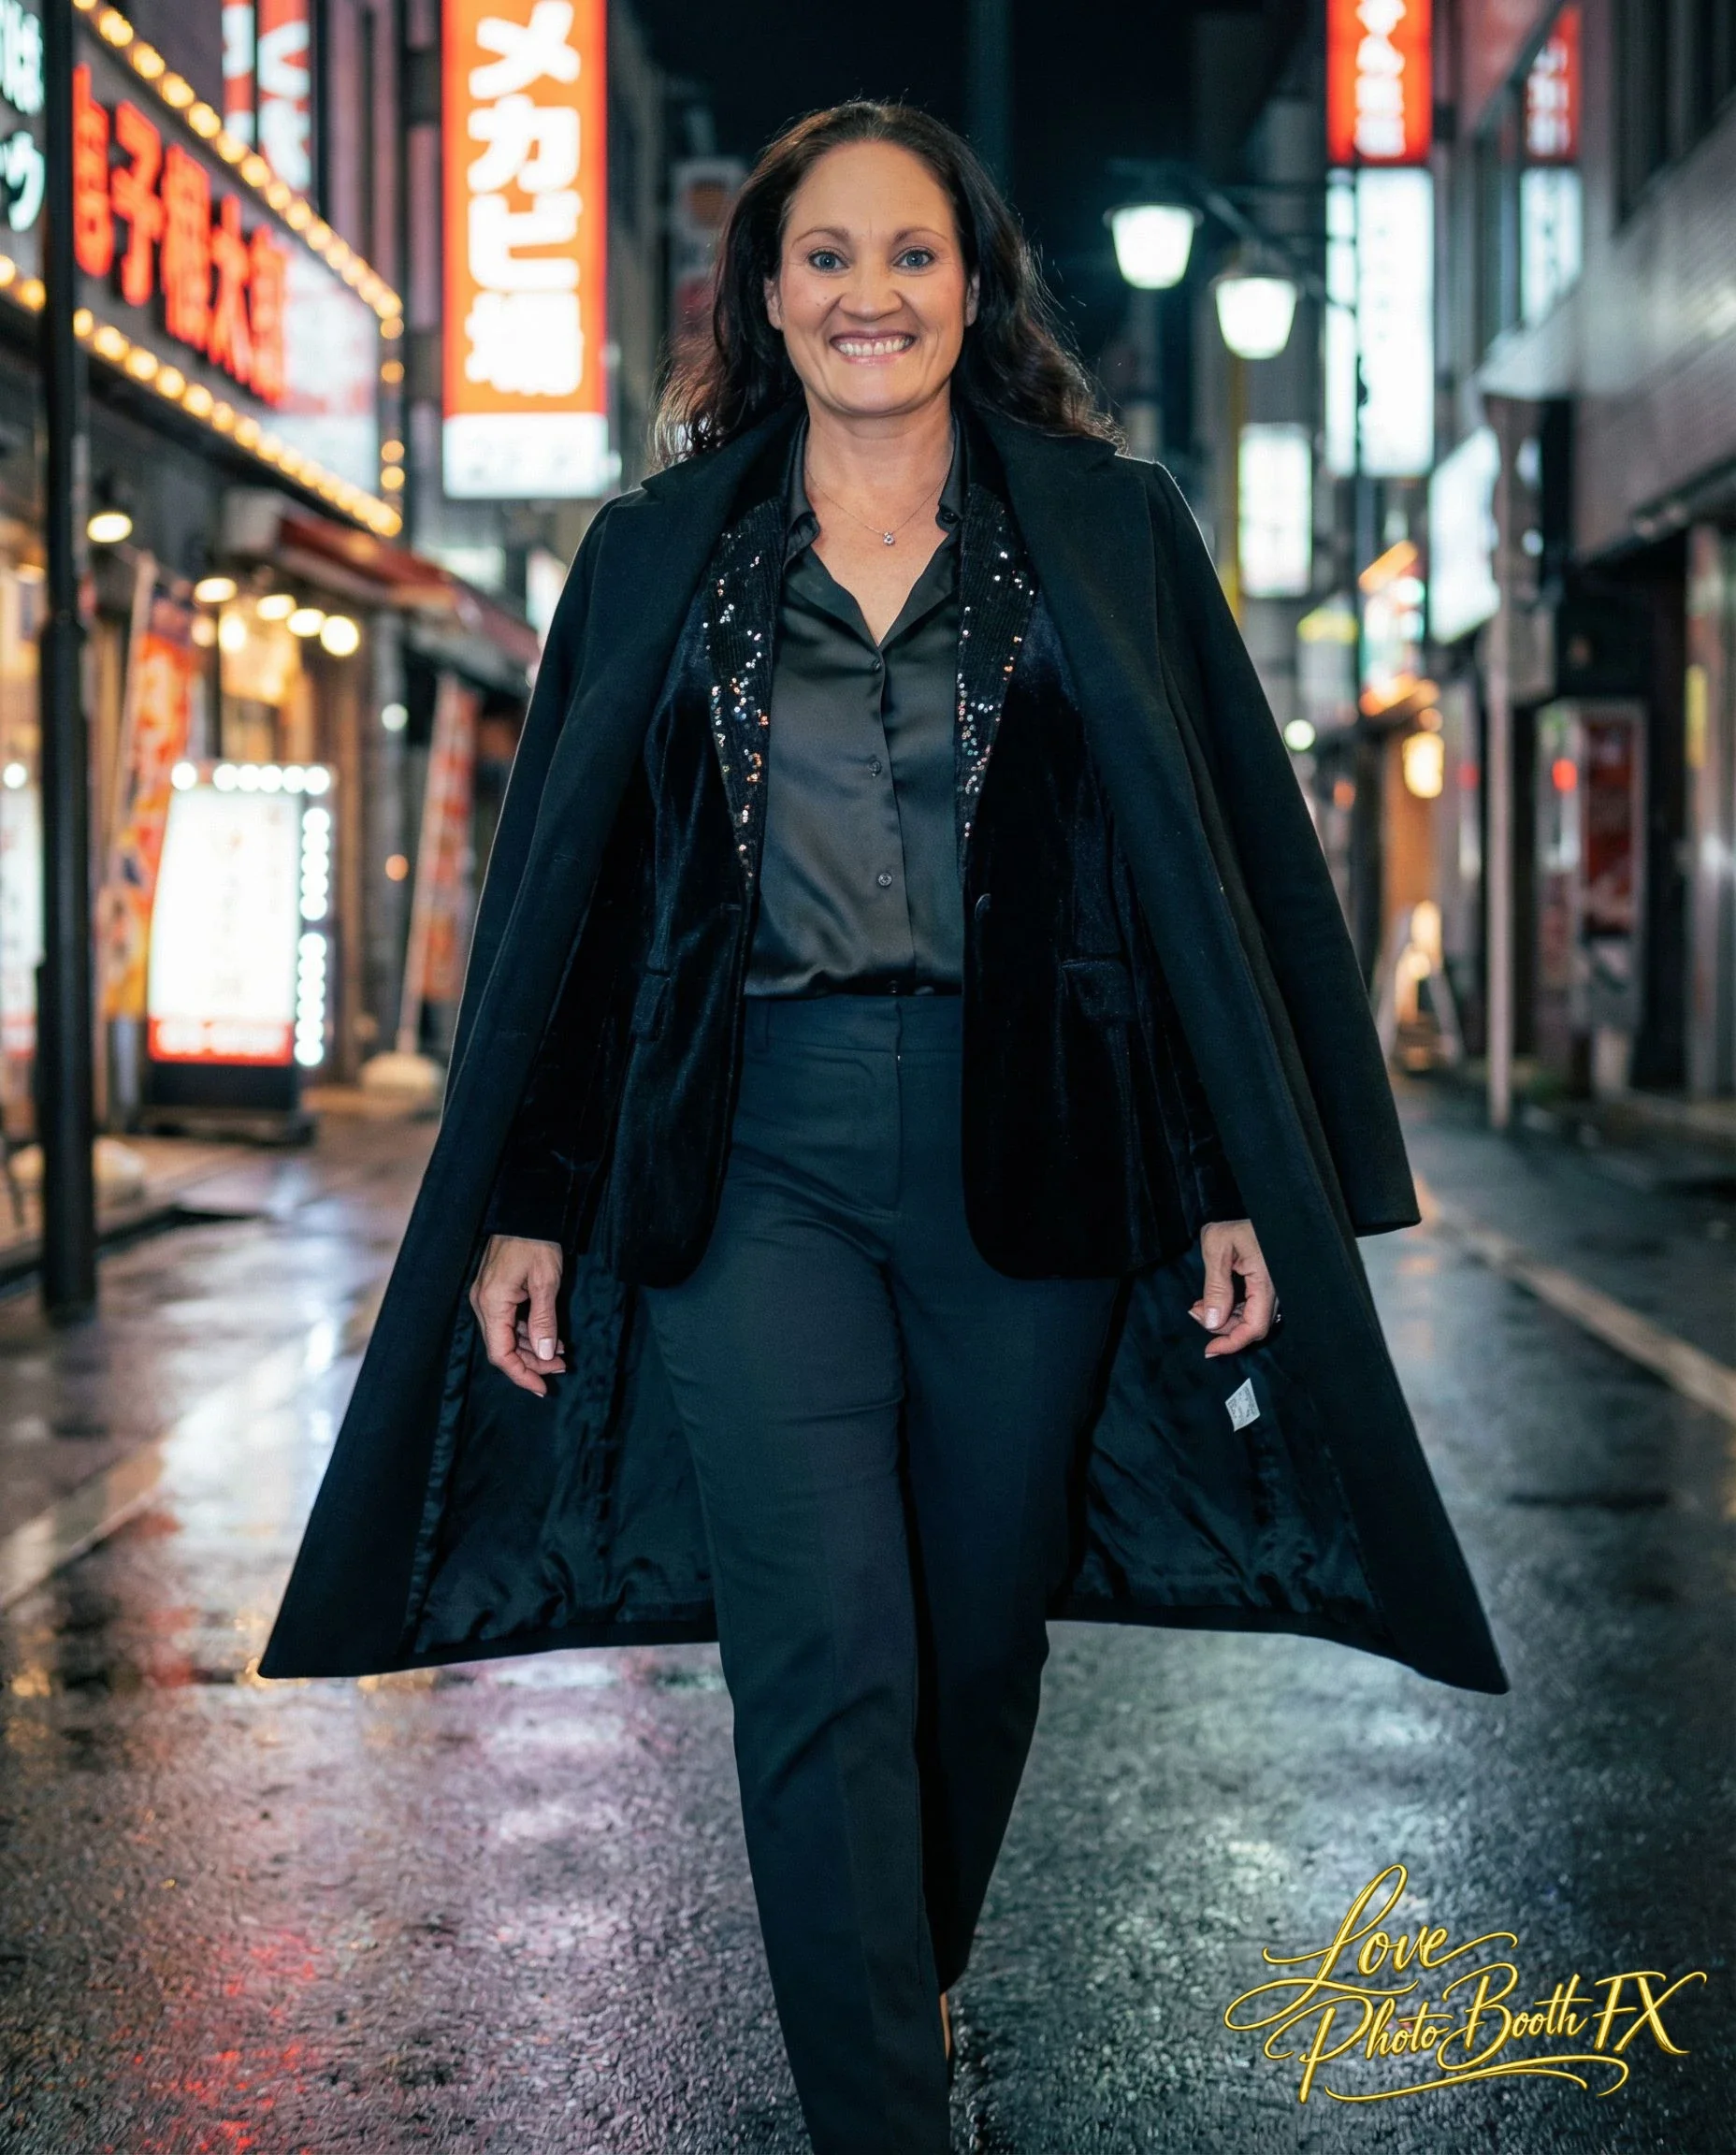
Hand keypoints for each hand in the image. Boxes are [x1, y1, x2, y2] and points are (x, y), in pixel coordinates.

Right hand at [470, 1234, 567, 1395]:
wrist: (527, 1209)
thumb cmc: (537, 1241)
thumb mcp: (547, 1282)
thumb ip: (544, 1321)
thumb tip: (546, 1355)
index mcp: (492, 1303)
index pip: (500, 1353)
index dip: (522, 1374)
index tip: (544, 1387)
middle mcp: (483, 1303)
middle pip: (502, 1347)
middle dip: (532, 1362)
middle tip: (562, 1368)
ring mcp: (487, 1296)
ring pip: (506, 1336)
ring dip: (531, 1349)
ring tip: (561, 1354)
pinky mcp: (494, 1289)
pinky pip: (508, 1321)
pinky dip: (527, 1333)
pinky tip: (550, 1337)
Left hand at [1189, 1218, 1277, 1358]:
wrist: (1264, 1208)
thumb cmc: (1238, 1224)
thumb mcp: (1217, 1247)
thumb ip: (1216, 1285)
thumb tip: (1212, 1322)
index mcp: (1266, 1281)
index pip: (1254, 1327)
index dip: (1232, 1343)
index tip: (1209, 1351)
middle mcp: (1276, 1289)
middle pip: (1252, 1326)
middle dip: (1223, 1328)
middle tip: (1196, 1313)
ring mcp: (1274, 1288)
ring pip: (1252, 1318)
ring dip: (1226, 1319)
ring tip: (1200, 1306)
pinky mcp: (1270, 1285)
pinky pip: (1254, 1307)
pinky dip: (1233, 1309)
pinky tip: (1213, 1301)